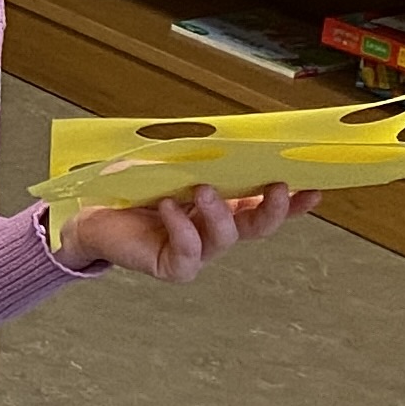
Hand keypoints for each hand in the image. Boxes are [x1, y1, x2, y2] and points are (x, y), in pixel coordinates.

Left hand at [54, 182, 316, 276]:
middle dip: (275, 209)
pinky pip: (188, 254)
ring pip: (226, 238)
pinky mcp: (174, 266)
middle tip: (278, 186)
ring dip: (220, 213)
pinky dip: (182, 229)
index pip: (265, 203)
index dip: (294, 201)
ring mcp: (198, 251)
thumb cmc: (129, 185)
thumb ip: (196, 156)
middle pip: (259, 226)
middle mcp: (216, 229)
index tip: (316, 187)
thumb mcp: (165, 162)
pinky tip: (170, 209)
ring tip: (203, 190)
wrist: (89, 211)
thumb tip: (224, 138)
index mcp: (223, 204)